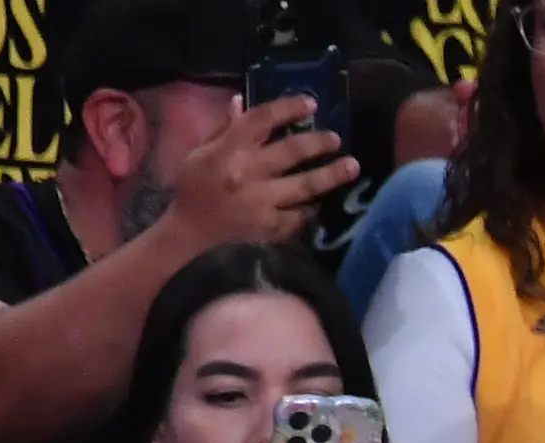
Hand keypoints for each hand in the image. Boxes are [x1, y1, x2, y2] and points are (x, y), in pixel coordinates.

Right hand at [166, 96, 358, 253]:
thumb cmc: (194, 192)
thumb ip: (223, 129)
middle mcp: (247, 173)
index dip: (288, 107)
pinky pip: (302, 214)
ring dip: (332, 175)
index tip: (311, 103)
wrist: (191, 238)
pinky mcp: (274, 228)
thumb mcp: (200, 155)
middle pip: (291, 150)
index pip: (261, 119)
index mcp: (227, 151)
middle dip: (319, 142)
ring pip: (306, 185)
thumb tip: (241, 101)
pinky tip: (324, 202)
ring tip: (352, 167)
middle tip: (336, 139)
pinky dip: (314, 207)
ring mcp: (263, 202)